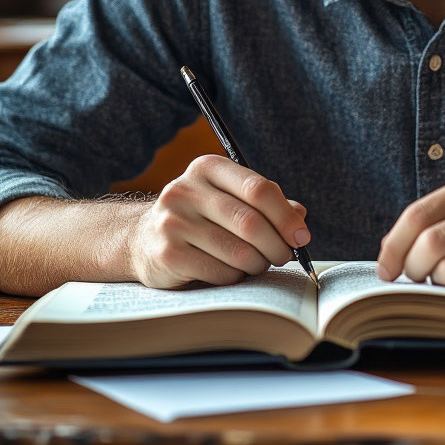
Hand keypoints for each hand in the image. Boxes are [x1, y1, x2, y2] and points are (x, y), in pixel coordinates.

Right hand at [129, 155, 310, 288]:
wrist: (142, 239)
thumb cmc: (201, 218)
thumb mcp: (229, 199)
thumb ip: (266, 203)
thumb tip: (300, 215)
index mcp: (207, 168)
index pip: (258, 189)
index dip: (286, 216)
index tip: (301, 236)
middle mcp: (186, 190)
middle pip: (250, 222)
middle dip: (277, 245)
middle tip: (285, 256)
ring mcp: (173, 222)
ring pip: (238, 251)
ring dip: (259, 263)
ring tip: (259, 263)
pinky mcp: (168, 254)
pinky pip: (221, 272)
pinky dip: (236, 276)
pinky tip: (231, 271)